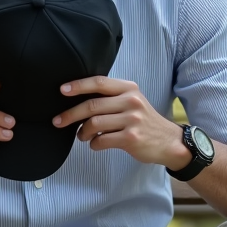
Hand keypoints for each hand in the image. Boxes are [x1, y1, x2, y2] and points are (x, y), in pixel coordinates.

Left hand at [53, 76, 188, 168]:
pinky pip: (101, 140)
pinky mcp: (131, 139)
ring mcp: (132, 120)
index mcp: (129, 89)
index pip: (99, 83)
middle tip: (58, 121)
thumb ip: (111, 97)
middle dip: (70, 114)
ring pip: (94, 124)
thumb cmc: (144, 121)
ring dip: (82, 132)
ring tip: (82, 136)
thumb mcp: (132, 101)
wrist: (169, 141)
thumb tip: (78, 100)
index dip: (78, 86)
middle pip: (92, 105)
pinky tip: (96, 144)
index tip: (62, 90)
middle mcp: (131, 101)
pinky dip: (93, 144)